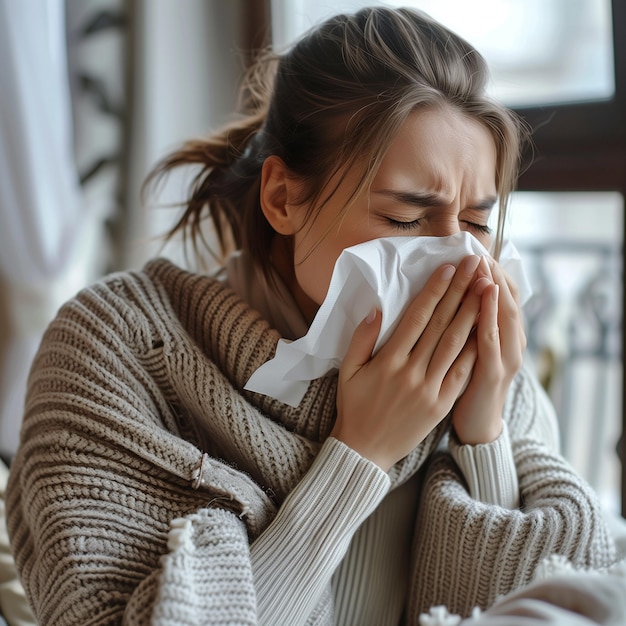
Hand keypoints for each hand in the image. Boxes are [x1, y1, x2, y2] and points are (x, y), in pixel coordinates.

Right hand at [331, 255, 490, 470]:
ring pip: (456, 344)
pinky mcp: (442, 404)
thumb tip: (376, 309)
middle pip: (441, 324)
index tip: (448, 268)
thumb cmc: (354, 407)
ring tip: (486, 288)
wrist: (365, 450)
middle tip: (474, 265)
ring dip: (473, 313)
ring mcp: (430, 389)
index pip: (417, 318)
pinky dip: (475, 349)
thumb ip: (361, 339)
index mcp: (388, 361)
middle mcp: (412, 372)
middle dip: (460, 291)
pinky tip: (487, 328)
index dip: (434, 291)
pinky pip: (462, 372)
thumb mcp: (348, 371)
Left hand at [452, 257, 525, 444]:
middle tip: (479, 253)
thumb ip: (471, 321)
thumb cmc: (468, 381)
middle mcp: (510, 341)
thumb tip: (460, 290)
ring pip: (502, 318)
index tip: (476, 252)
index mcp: (502, 333)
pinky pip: (490, 344)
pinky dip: (487, 321)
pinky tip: (482, 304)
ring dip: (492, 293)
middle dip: (492, 276)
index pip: (500, 295)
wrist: (478, 423)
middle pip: (504, 301)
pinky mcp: (493, 375)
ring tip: (484, 270)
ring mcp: (505, 358)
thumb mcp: (474, 348)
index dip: (491, 273)